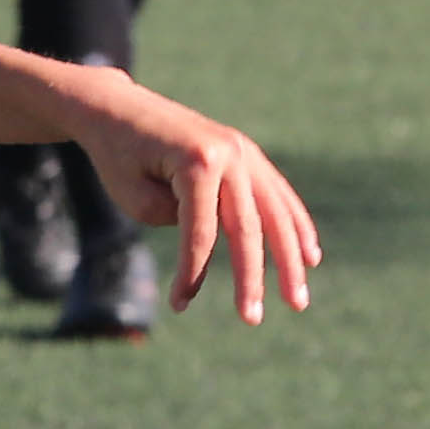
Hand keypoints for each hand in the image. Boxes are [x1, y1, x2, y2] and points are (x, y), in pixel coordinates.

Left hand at [67, 89, 322, 322]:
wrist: (120, 109)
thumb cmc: (118, 157)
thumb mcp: (133, 197)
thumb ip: (178, 222)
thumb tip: (214, 240)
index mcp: (197, 161)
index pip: (201, 230)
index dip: (192, 271)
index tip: (178, 303)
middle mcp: (230, 153)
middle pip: (248, 226)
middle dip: (252, 278)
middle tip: (253, 319)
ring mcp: (244, 151)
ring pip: (275, 213)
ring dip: (289, 259)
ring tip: (298, 300)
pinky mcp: (247, 154)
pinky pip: (278, 195)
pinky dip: (295, 226)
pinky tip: (310, 257)